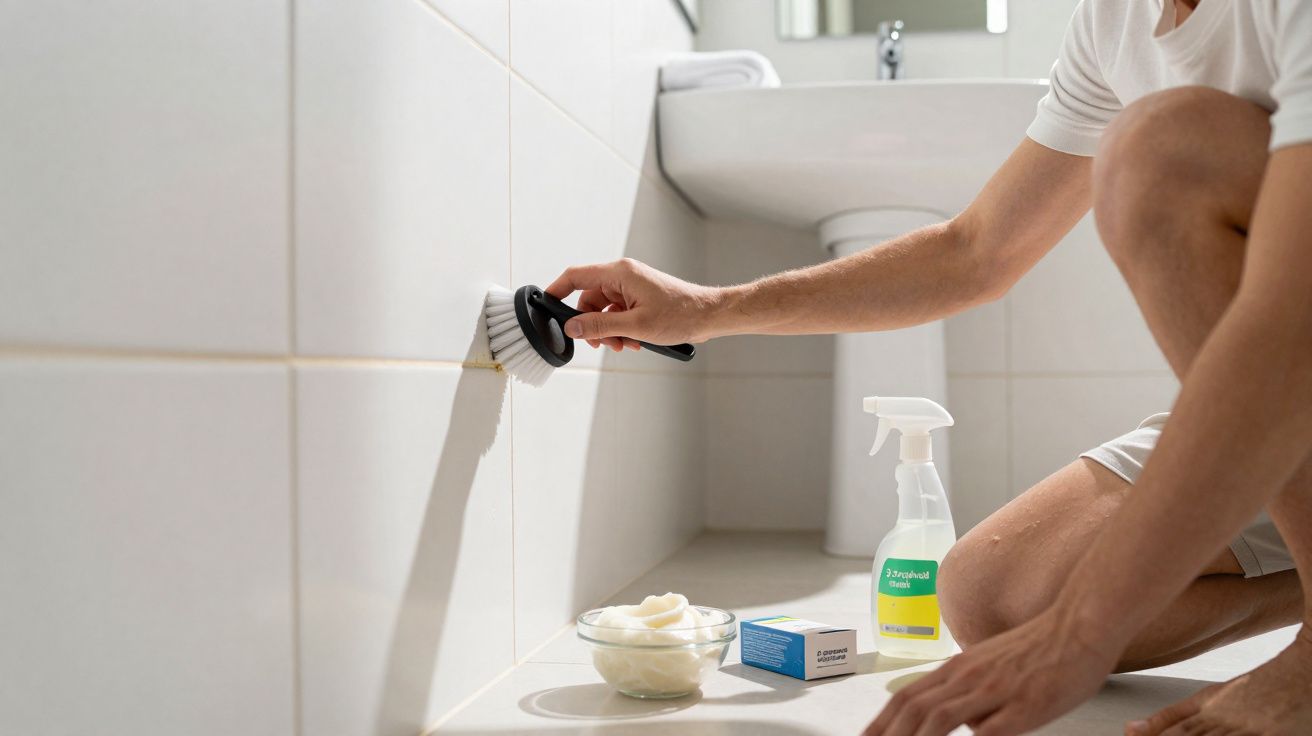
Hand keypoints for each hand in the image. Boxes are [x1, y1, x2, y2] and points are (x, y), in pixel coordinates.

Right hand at [546, 258, 720, 351]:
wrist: (709, 316)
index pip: (576, 275)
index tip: (545, 305)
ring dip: (609, 331)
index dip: (557, 290)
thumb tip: (571, 328)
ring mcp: (632, 287)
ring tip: (625, 345)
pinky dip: (621, 329)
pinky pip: (618, 313)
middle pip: (589, 299)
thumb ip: (599, 327)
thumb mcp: (635, 326)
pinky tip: (634, 342)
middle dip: (592, 324)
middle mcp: (623, 276)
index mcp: (619, 273)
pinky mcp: (639, 298)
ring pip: (604, 310)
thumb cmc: (680, 314)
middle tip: (603, 344)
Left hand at [863, 606, 1119, 735]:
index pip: (907, 696)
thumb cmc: (1043, 647)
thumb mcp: (994, 666)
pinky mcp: (1023, 707)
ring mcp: (994, 691)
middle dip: (887, 735)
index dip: (881, 721)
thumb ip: (972, 691)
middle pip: (913, 708)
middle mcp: (968, 676)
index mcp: (959, 667)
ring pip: (939, 718)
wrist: (1080, 624)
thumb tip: (966, 722)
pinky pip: (988, 732)